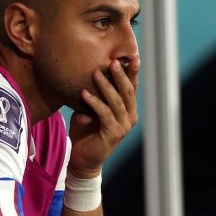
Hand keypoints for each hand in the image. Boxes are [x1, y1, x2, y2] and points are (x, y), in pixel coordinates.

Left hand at [68, 58, 139, 177]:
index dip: (132, 73)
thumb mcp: (89, 109)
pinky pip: (104, 114)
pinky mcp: (114, 134)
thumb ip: (92, 95)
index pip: (131, 88)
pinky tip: (84, 93)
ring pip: (116, 101)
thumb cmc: (86, 132)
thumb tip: (86, 77)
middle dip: (121, 75)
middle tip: (113, 61)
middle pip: (127, 92)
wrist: (83, 159)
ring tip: (96, 72)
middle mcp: (129, 117)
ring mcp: (123, 126)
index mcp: (127, 109)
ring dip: (105, 86)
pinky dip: (94, 103)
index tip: (131, 57)